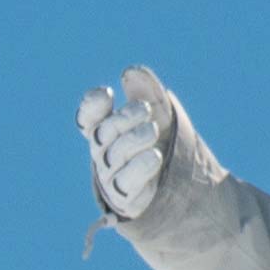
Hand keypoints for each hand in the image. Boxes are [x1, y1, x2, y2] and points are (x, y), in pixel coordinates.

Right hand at [78, 67, 176, 222]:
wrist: (181, 178)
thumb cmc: (162, 137)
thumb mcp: (159, 108)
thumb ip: (145, 89)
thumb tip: (130, 72)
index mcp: (105, 130)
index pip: (87, 119)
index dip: (92, 107)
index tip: (106, 94)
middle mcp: (104, 152)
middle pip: (104, 133)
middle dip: (123, 118)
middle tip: (145, 109)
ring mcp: (112, 175)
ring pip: (115, 155)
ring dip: (134, 140)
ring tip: (152, 130)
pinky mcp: (126, 197)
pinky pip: (127, 182)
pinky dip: (140, 168)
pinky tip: (154, 157)